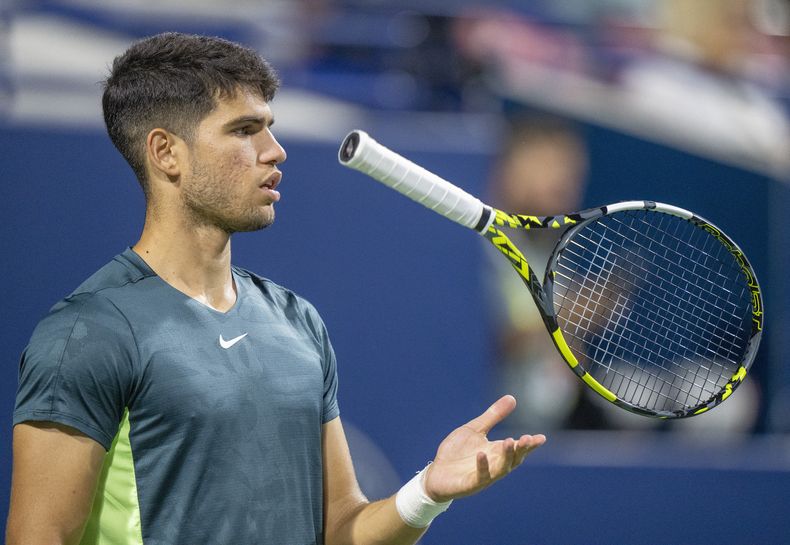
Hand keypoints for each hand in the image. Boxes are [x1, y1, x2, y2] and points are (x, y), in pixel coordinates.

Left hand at [422, 395, 545, 502]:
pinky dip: (482, 466)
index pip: (517, 449)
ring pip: (500, 469)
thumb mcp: (475, 429)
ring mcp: (483, 476)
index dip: (530, 445)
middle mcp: (494, 465)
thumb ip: (493, 416)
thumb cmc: (457, 452)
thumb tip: (512, 397)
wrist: (436, 473)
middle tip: (528, 439)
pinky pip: (479, 476)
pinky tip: (482, 454)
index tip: (541, 438)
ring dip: (505, 456)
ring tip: (509, 441)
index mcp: (496, 452)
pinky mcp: (469, 484)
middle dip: (521, 449)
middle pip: (513, 459)